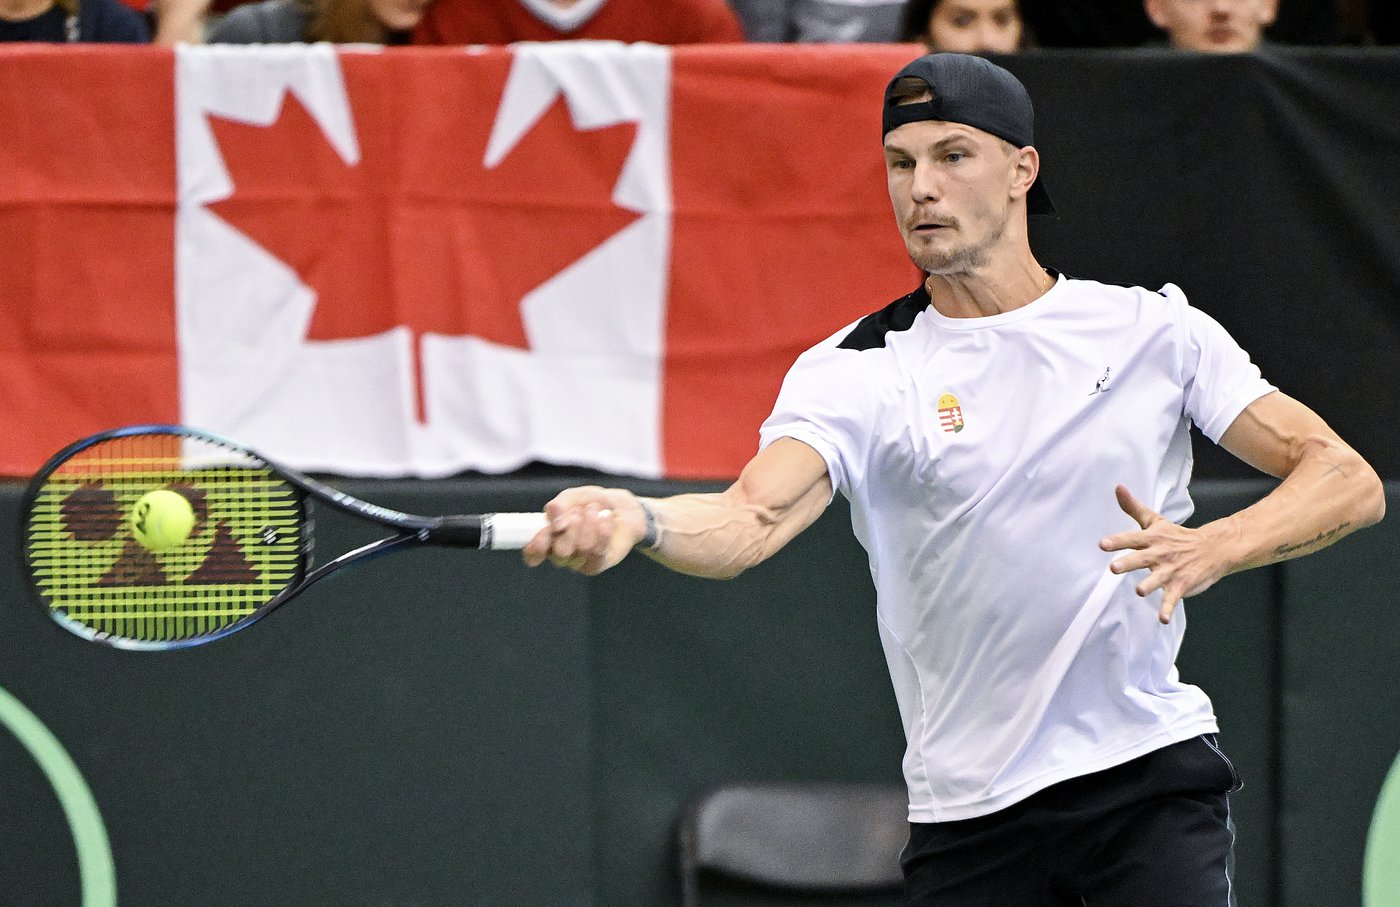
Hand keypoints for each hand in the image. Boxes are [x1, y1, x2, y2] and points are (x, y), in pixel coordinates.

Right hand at [521, 486, 647, 575]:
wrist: (622, 508)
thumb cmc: (592, 503)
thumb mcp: (573, 497)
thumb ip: (560, 505)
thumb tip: (552, 512)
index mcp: (548, 538)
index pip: (534, 552)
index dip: (537, 547)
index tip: (547, 534)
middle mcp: (561, 553)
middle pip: (560, 552)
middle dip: (571, 528)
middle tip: (579, 512)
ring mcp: (579, 561)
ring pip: (581, 550)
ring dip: (589, 525)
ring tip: (595, 510)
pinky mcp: (597, 563)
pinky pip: (597, 553)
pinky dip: (603, 532)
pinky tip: (606, 519)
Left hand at [1098, 485, 1233, 624]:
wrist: (1214, 548)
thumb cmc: (1177, 536)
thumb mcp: (1155, 521)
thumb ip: (1133, 508)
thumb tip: (1118, 487)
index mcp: (1152, 538)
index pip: (1131, 538)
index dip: (1117, 541)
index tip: (1103, 544)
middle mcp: (1160, 554)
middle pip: (1141, 558)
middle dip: (1128, 563)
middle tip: (1114, 568)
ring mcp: (1171, 570)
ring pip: (1158, 579)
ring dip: (1149, 585)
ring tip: (1140, 591)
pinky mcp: (1181, 584)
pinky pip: (1172, 599)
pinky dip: (1167, 609)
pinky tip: (1162, 619)